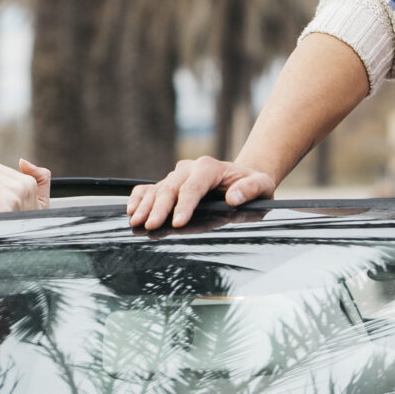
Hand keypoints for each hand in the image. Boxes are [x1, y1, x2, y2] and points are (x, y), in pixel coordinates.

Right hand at [127, 157, 276, 228]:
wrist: (245, 176)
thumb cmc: (253, 184)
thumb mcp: (262, 185)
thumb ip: (250, 189)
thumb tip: (233, 198)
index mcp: (210, 167)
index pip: (193, 187)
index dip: (184, 205)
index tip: (177, 222)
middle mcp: (191, 168)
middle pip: (171, 187)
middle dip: (159, 208)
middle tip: (151, 226)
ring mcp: (179, 175)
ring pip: (158, 188)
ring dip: (146, 205)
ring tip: (136, 222)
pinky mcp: (172, 182)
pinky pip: (151, 187)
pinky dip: (140, 197)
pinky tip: (132, 208)